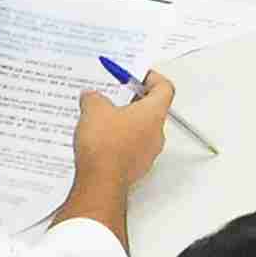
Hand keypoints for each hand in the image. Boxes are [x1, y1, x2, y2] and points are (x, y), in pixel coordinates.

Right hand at [71, 71, 171, 197]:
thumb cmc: (105, 145)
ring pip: (141, 129)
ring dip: (125, 121)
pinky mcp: (135, 166)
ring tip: (103, 117)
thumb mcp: (94, 109)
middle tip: (115, 94)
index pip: (165, 88)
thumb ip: (94, 97)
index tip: (137, 75)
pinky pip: (131, 147)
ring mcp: (148, 152)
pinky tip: (101, 138)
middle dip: (132, 100)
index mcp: (154, 113)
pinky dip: (120, 140)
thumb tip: (91, 96)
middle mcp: (156, 133)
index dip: (152, 78)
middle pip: (152, 108)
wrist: (100, 181)